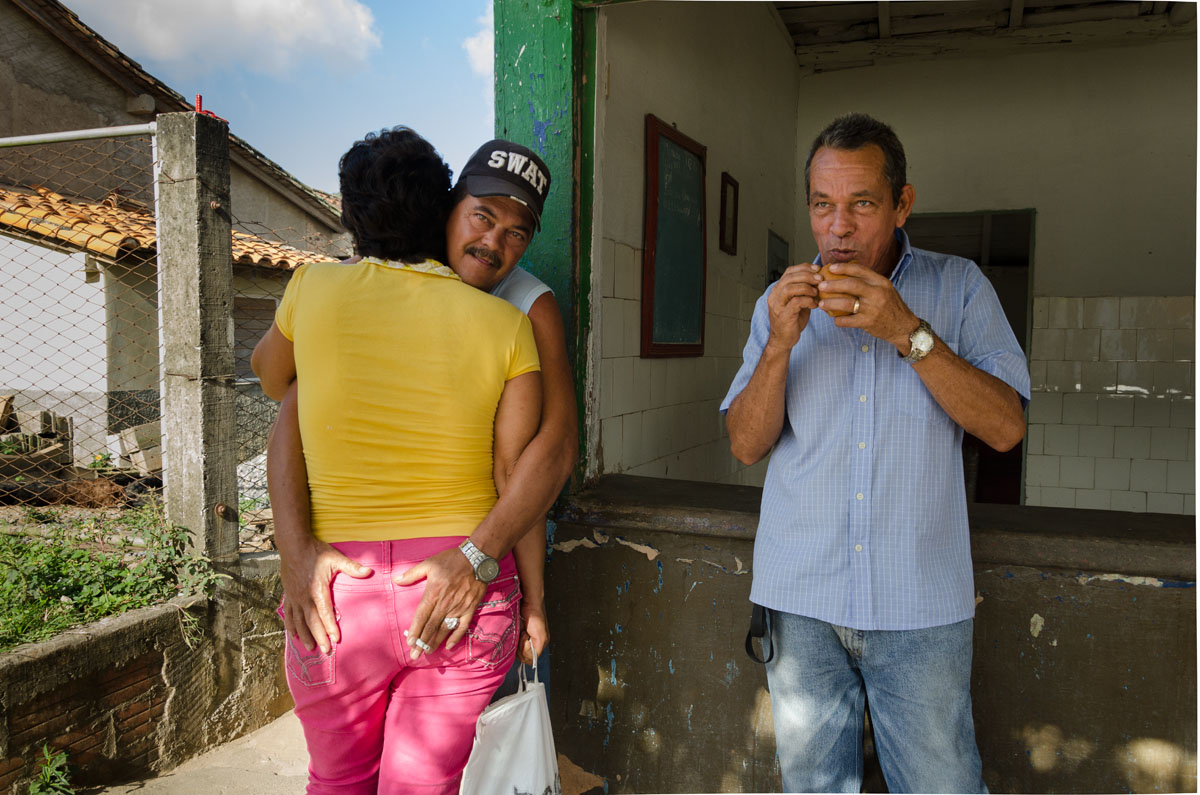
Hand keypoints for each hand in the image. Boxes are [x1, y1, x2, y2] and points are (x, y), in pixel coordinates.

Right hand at [280, 537, 371, 653]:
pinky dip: (291, 626)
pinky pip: (289, 614)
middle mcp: (304, 596)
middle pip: (312, 621)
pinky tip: (294, 635)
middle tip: (325, 651)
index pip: (325, 612)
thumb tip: (369, 572)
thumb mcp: (335, 558)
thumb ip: (352, 567)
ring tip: (310, 648)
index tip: (336, 639)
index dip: (330, 626)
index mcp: (318, 589)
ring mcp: (295, 597)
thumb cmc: (316, 551)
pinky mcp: (289, 595)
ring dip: (305, 635)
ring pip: (299, 621)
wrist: (293, 545)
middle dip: (319, 637)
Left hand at [394, 548, 485, 658]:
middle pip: (431, 627)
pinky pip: (462, 626)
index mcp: (433, 593)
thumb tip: (396, 579)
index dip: (415, 631)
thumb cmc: (451, 560)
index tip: (409, 642)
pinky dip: (456, 637)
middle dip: (422, 642)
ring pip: (445, 629)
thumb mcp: (429, 563)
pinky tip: (449, 646)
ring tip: (428, 652)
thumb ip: (412, 574)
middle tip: (415, 655)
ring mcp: (458, 607)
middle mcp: (445, 603)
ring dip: (436, 642)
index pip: (421, 616)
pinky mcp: (470, 608)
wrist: (477, 558)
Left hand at [517, 602, 548, 665]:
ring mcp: (524, 640)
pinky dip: (514, 640)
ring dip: (518, 643)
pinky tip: (518, 631)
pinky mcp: (517, 635)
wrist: (529, 604)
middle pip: (523, 657)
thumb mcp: (541, 636)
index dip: (526, 651)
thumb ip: (537, 649)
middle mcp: (532, 644)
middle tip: (523, 634)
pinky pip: (514, 645)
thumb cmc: (536, 617)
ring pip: (517, 652)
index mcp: (540, 645)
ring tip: (521, 632)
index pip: (531, 659)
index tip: (526, 639)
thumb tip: (531, 657)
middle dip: (521, 647)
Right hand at [766, 263, 821, 350]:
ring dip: (806, 287)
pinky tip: (815, 304)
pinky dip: (808, 300)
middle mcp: (775, 296)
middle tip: (820, 279)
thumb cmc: (792, 321)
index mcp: (778, 290)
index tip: (817, 269)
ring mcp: (777, 306)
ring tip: (817, 292)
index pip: (789, 272)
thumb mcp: (798, 302)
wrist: (783, 341)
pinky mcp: (783, 315)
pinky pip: (795, 302)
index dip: (804, 267)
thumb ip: (804, 291)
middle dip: (807, 275)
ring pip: (790, 288)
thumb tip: (820, 280)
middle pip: (789, 277)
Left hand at [816, 262, 919, 350]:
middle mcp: (878, 293)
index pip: (860, 270)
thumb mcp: (884, 289)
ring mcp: (873, 308)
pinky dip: (838, 320)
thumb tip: (846, 273)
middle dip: (833, 285)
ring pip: (846, 303)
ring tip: (821, 303)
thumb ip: (869, 282)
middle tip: (821, 286)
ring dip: (831, 303)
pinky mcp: (868, 322)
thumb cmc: (890, 306)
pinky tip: (834, 319)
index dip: (843, 267)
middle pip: (851, 285)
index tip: (830, 268)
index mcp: (881, 282)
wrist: (903, 327)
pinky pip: (848, 321)